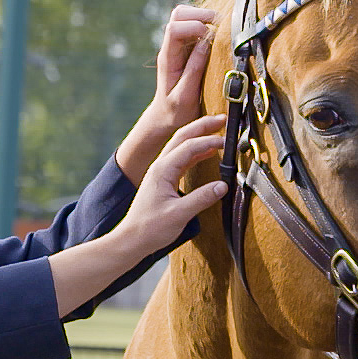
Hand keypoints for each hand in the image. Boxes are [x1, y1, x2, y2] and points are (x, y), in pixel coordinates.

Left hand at [50, 116, 227, 314]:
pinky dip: (197, 152)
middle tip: (222, 119)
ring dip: (200, 136)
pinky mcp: (164, 180)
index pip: (188, 147)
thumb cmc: (150, 228)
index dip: (208, 141)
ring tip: (218, 131)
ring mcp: (161, 172)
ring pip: (182, 145)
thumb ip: (202, 199)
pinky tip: (209, 153)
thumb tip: (223, 186)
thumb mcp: (179, 214)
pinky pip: (182, 159)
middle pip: (182, 136)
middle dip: (202, 126)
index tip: (226, 141)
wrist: (132, 239)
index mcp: (162, 170)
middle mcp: (160, 166)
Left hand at [114, 5, 218, 184]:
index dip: (194, 27)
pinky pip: (196, 25)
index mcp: (168, 58)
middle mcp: (171, 47)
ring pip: (187, 15)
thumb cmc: (176, 111)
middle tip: (220, 26)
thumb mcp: (185, 96)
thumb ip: (194, 69)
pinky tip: (220, 36)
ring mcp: (179, 46)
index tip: (211, 38)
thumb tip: (205, 42)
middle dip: (200, 14)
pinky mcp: (188, 47)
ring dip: (205, 17)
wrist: (167, 118)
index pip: (174, 28)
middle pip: (178, 14)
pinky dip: (209, 25)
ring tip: (222, 30)